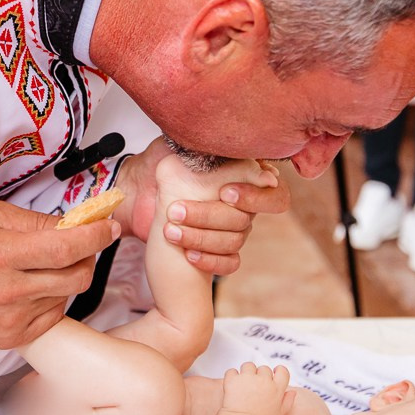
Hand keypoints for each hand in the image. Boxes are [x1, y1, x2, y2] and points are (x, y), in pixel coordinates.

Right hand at [0, 201, 119, 348]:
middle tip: (81, 246)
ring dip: (66, 278)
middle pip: (76, 277)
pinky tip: (34, 288)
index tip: (109, 228)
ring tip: (43, 267)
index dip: (95, 237)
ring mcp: (11, 319)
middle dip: (88, 258)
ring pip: (67, 296)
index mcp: (1, 255)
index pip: (65, 248)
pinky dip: (53, 299)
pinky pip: (54, 316)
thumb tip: (76, 224)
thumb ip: (37, 222)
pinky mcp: (13, 338)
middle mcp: (8, 291)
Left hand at [115, 137, 289, 274]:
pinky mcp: (220, 253)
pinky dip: (209, 261)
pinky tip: (188, 255)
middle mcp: (244, 207)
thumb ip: (213, 150)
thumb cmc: (165, 165)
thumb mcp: (185, 150)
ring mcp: (234, 231)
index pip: (275, 196)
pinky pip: (229, 264)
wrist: (139, 192)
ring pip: (233, 242)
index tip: (224, 194)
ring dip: (200, 237)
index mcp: (245, 179)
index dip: (254, 198)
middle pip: (244, 220)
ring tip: (170, 230)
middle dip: (208, 216)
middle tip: (176, 210)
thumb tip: (247, 162)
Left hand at [220, 363, 294, 414]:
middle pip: (264, 368)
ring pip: (248, 366)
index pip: (282, 371)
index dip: (278, 370)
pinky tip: (234, 387)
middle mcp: (263, 381)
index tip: (273, 373)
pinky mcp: (233, 379)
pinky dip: (232, 377)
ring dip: (246, 373)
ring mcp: (248, 379)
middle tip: (254, 387)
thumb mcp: (279, 414)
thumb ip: (288, 401)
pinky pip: (232, 371)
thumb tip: (292, 391)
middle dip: (259, 375)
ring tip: (243, 385)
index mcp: (276, 389)